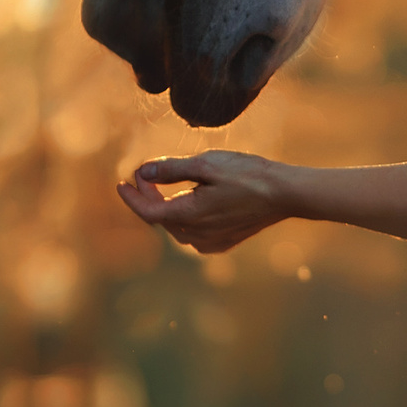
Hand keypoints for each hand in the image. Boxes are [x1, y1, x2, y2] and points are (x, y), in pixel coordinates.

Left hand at [116, 150, 290, 253]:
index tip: (121, 183)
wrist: (285, 194)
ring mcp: (211, 242)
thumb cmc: (247, 174)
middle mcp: (196, 235)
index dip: (131, 198)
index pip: (148, 212)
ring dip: (167, 206)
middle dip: (149, 196)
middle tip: (145, 174)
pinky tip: (190, 199)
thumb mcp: (205, 164)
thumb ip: (171, 169)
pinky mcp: (223, 241)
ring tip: (164, 184)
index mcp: (188, 216)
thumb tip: (142, 172)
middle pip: (161, 218)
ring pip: (176, 226)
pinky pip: (193, 232)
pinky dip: (184, 215)